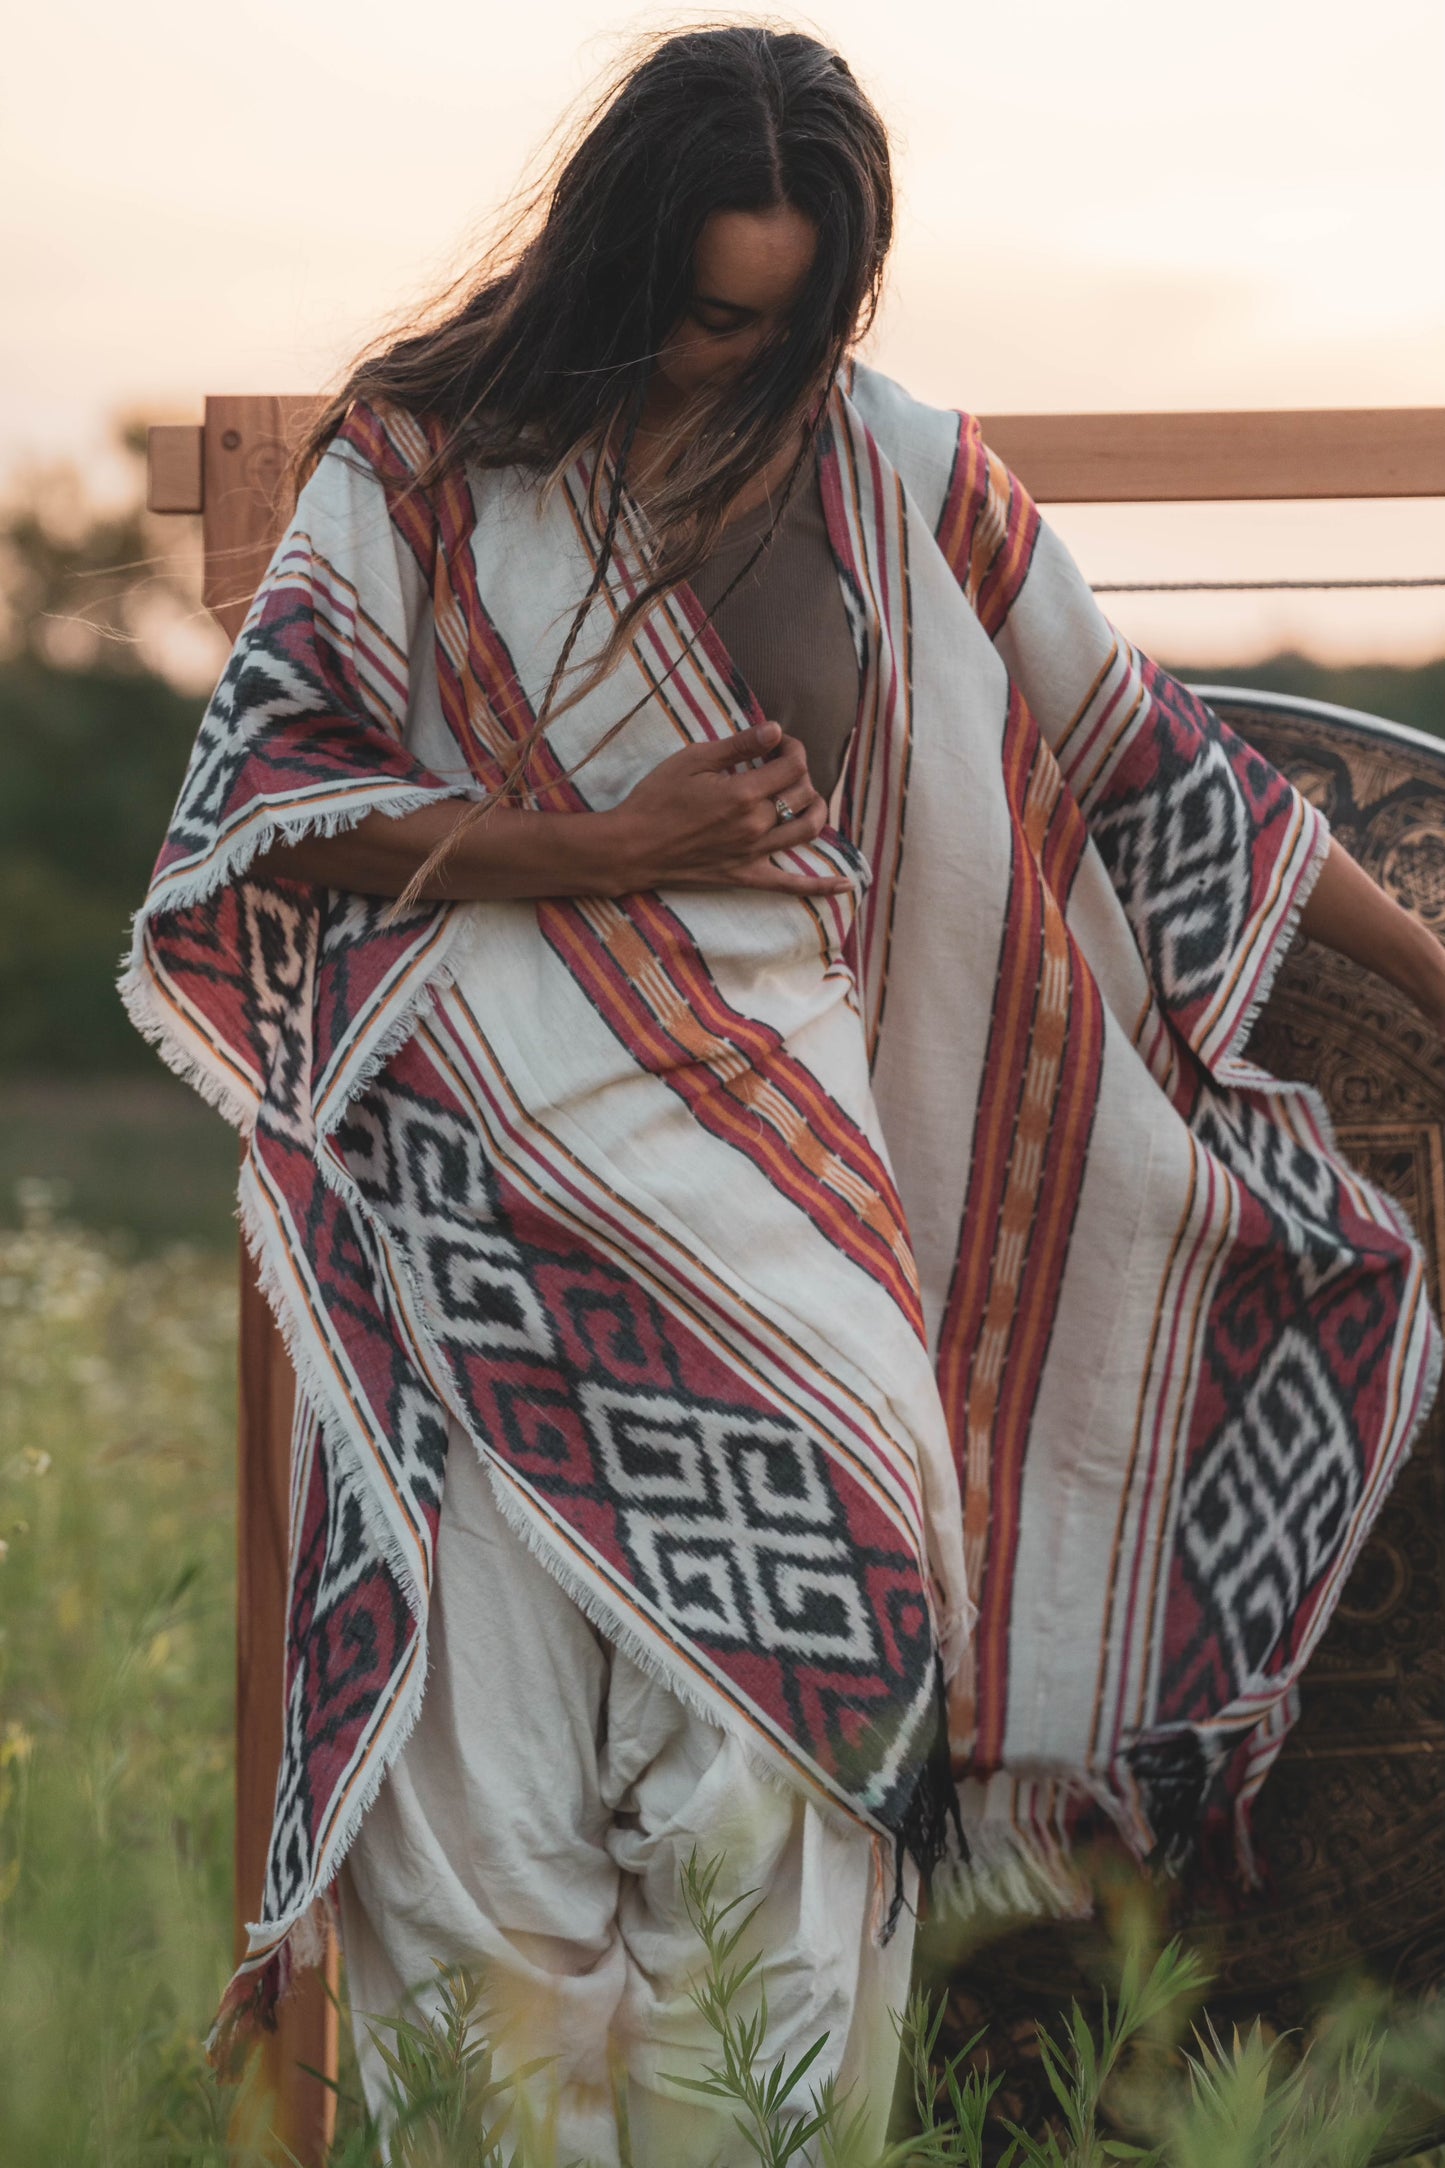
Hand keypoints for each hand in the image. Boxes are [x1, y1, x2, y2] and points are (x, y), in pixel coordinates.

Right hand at [606, 720, 850, 896]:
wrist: (633, 846)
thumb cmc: (656, 799)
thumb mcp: (693, 760)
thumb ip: (738, 745)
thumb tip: (775, 729)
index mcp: (744, 794)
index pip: (792, 765)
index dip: (792, 747)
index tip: (778, 742)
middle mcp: (756, 826)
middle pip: (803, 795)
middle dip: (801, 773)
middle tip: (781, 766)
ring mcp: (754, 854)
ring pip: (808, 831)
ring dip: (816, 809)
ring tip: (804, 797)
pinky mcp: (746, 876)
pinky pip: (791, 886)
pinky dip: (821, 886)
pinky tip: (846, 883)